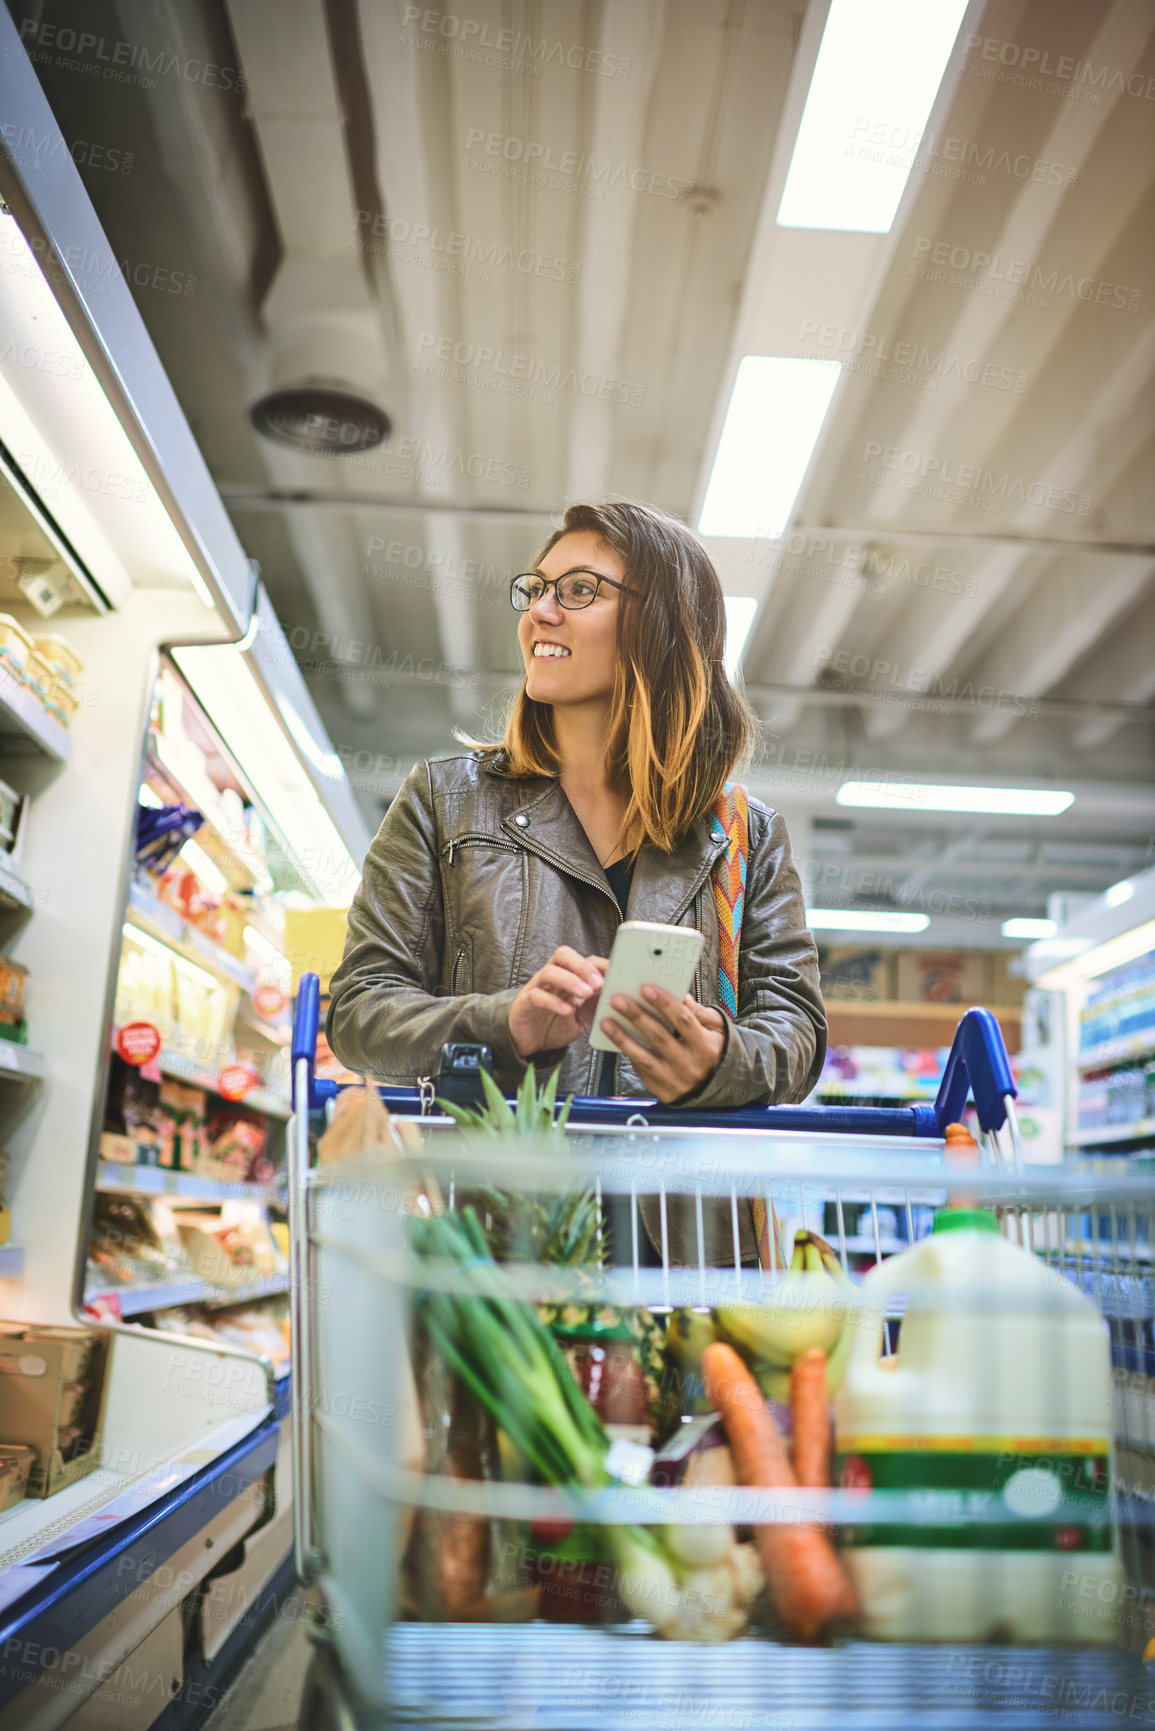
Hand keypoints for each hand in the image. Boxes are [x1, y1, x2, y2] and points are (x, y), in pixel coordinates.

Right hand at [509, 947, 609, 1061]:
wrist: (528, 1042)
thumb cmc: (554, 1025)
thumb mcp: (582, 1017)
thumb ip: (594, 1004)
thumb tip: (613, 994)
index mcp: (567, 977)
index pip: (583, 960)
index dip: (598, 965)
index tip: (614, 975)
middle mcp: (552, 978)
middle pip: (563, 956)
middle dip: (583, 966)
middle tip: (598, 982)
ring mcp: (536, 988)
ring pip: (550, 972)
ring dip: (570, 981)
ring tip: (586, 993)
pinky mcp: (524, 1003)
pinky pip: (537, 996)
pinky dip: (553, 1002)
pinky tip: (566, 1010)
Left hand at [599, 988, 725, 1103]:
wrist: (714, 1088)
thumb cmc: (712, 1051)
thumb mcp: (716, 1030)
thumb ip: (700, 1013)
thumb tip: (682, 997)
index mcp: (705, 1047)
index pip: (682, 1020)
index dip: (664, 1003)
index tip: (646, 988)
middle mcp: (690, 1065)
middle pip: (659, 1036)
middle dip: (636, 1016)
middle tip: (618, 1000)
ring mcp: (675, 1080)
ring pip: (644, 1057)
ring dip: (622, 1038)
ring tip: (606, 1022)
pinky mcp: (662, 1091)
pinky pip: (641, 1070)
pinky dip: (628, 1054)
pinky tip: (615, 1040)